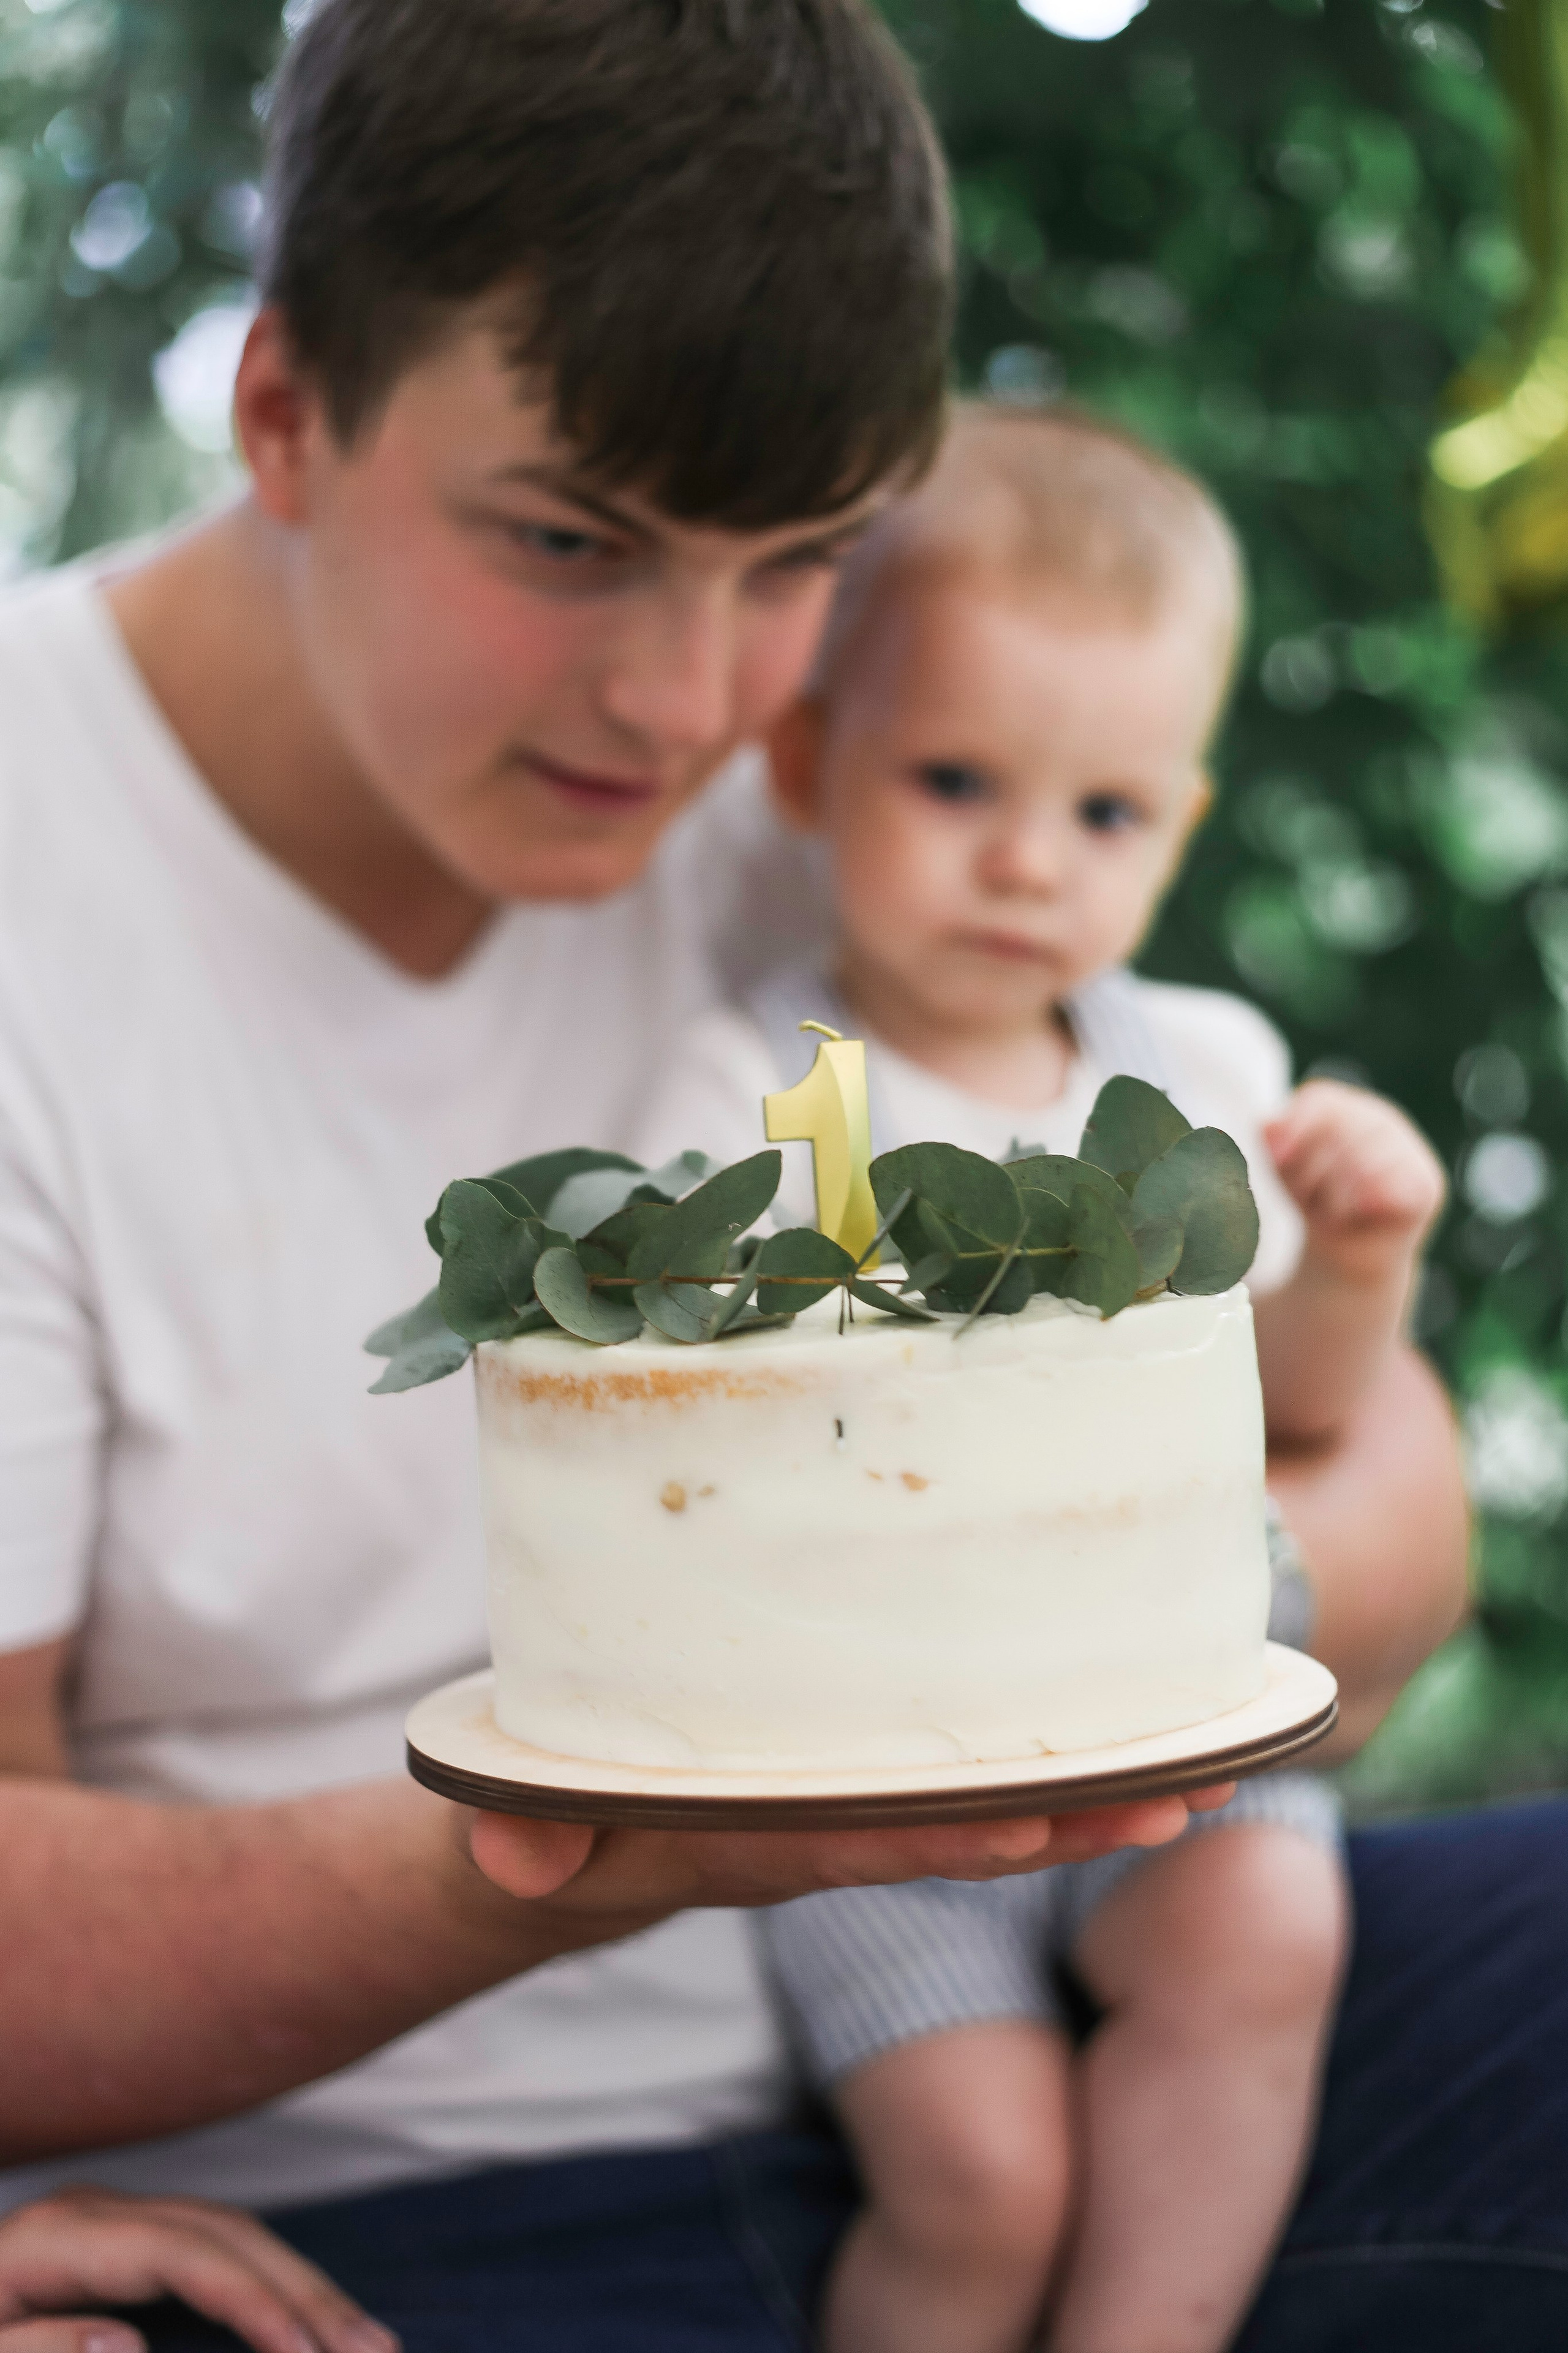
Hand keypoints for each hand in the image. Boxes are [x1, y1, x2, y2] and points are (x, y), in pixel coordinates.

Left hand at [0, 2190, 397, 2352]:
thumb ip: (31, 2350)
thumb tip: (128, 2340)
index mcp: (54, 2240)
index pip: (183, 2254)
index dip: (252, 2299)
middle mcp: (92, 2216)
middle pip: (225, 2235)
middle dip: (305, 2291)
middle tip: (377, 2351)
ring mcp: (112, 2224)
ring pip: (233, 2236)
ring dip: (302, 2285)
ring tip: (366, 2341)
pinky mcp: (122, 2248)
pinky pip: (216, 2252)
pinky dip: (271, 2283)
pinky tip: (310, 2321)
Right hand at [463, 1791, 1229, 1921]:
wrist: (561, 1848)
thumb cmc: (551, 1818)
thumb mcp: (524, 1827)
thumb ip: (524, 1840)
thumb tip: (515, 1860)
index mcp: (749, 1839)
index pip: (858, 1840)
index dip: (939, 1835)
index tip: (1028, 1823)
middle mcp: (819, 1838)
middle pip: (954, 1833)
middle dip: (1063, 1820)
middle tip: (1177, 1795)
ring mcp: (843, 1816)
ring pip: (978, 1812)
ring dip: (1085, 1801)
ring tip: (1199, 1776)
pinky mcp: (853, 1787)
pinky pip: (961, 1784)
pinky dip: (1048, 1771)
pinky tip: (1133, 1747)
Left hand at [1265, 1080, 1444, 1283]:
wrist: (1348, 1253)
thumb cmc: (1317, 1201)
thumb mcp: (1287, 1170)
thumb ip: (1275, 1142)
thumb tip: (1267, 1125)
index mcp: (1344, 1107)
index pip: (1321, 1099)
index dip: (1295, 1125)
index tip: (1276, 1158)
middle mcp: (1381, 1119)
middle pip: (1338, 1130)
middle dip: (1311, 1172)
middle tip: (1306, 1199)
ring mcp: (1408, 1148)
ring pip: (1363, 1161)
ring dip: (1335, 1196)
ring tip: (1332, 1212)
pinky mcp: (1426, 1183)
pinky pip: (1390, 1187)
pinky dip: (1365, 1206)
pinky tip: (1360, 1214)